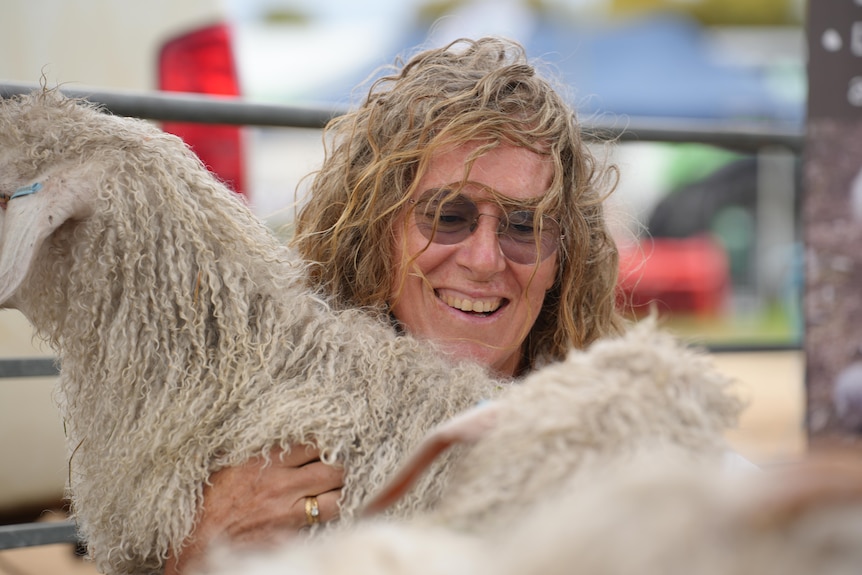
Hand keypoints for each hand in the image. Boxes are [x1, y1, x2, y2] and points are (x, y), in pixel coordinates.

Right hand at [165, 444, 342, 573]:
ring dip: (346, 490)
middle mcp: (282, 483)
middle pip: (332, 469)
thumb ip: (258, 449)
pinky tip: (340, 506)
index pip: (314, 443)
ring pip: (337, 496)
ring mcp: (289, 509)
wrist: (199, 539)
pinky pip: (326, 520)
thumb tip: (277, 432)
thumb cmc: (211, 500)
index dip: (331, 441)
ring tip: (348, 485)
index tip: (338, 440)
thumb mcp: (230, 463)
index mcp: (267, 460)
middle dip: (344, 466)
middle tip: (351, 463)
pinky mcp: (292, 531)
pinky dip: (337, 513)